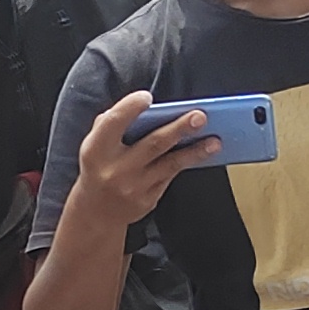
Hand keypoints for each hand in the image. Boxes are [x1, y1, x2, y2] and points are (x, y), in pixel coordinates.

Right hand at [67, 91, 216, 229]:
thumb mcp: (94, 145)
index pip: (114, 123)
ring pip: (170, 164)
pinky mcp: (148, 199)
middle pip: (153, 144)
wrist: (97, 212)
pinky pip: (171, 176)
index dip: (130, 108)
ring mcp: (134, 187)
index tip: (147, 97)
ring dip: (195, 151)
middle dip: (179, 129)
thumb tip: (142, 108)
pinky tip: (202, 152)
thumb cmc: (99, 168)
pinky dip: (187, 162)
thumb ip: (110, 125)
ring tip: (214, 141)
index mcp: (96, 150)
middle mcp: (115, 169)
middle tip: (199, 116)